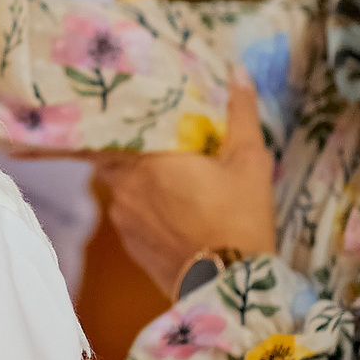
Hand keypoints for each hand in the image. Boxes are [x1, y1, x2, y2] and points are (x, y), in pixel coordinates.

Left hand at [98, 79, 276, 294]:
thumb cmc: (241, 219)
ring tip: (160, 169)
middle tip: (142, 133)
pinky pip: (126, 211)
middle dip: (123, 144)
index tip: (115, 103)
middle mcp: (125, 186)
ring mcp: (122, 217)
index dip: (112, 115)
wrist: (230, 288)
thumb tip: (238, 71)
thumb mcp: (249, 161)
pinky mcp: (129, 243)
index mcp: (148, 159)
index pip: (111, 128)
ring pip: (118, 184)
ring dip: (133, 175)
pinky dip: (139, 204)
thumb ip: (240, 113)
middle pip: (110, 154)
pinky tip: (165, 205)